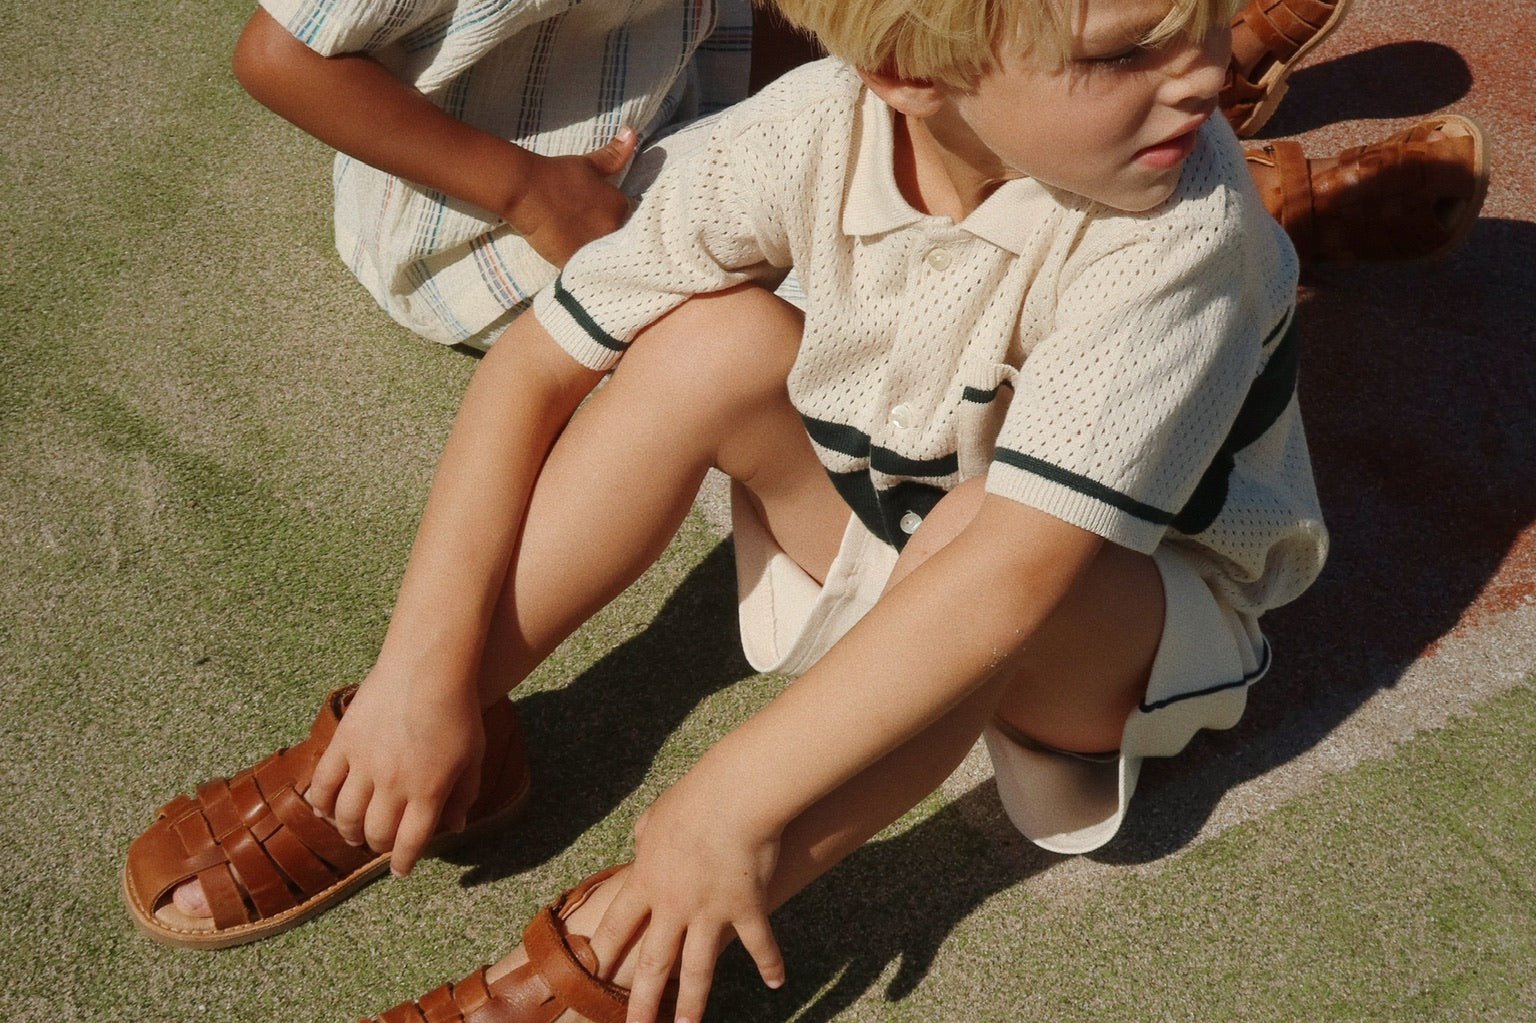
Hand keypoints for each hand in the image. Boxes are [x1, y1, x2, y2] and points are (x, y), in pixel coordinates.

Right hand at [305, 673, 484, 875]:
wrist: (428, 666)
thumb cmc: (459, 710)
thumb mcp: (474, 756)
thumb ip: (465, 794)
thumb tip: (457, 828)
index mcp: (429, 790)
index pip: (410, 843)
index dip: (403, 862)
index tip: (400, 870)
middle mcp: (394, 783)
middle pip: (376, 833)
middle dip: (378, 846)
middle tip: (380, 845)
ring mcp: (364, 763)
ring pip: (345, 815)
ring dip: (348, 830)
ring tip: (353, 832)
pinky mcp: (343, 743)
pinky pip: (323, 784)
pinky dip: (320, 803)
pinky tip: (325, 810)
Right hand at [505, 127, 639, 266]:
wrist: (526, 189)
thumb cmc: (557, 174)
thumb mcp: (589, 164)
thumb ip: (614, 154)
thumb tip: (631, 132)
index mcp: (620, 206)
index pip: (630, 222)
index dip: (616, 223)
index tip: (600, 221)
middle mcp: (613, 228)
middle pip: (619, 242)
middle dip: (609, 241)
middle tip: (587, 236)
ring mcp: (595, 246)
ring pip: (604, 258)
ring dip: (597, 257)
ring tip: (579, 249)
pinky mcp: (576, 261)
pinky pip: (586, 271)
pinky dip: (582, 269)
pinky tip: (574, 262)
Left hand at [589, 777, 785, 1022]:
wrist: (735, 795)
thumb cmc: (694, 798)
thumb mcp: (655, 815)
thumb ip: (643, 833)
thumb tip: (638, 838)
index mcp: (647, 879)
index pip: (616, 925)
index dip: (602, 954)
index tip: (591, 978)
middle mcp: (674, 904)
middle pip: (653, 962)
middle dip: (641, 1003)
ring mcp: (710, 910)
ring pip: (699, 969)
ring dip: (693, 1004)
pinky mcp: (746, 907)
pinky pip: (758, 943)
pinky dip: (769, 964)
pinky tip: (776, 984)